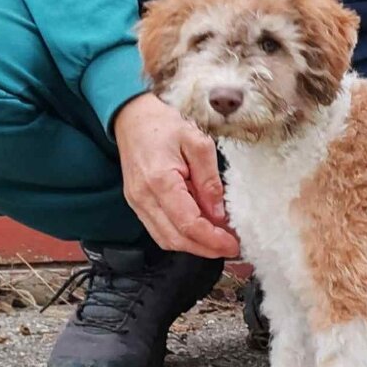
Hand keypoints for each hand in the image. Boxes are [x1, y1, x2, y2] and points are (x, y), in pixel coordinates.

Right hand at [114, 93, 239, 258]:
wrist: (133, 117)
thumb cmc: (165, 126)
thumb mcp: (198, 144)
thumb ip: (210, 181)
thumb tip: (220, 214)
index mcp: (159, 181)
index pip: (188, 224)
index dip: (213, 240)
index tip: (234, 245)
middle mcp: (143, 197)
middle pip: (176, 239)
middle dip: (206, 249)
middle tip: (231, 248)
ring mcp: (137, 203)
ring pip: (166, 239)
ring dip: (194, 246)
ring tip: (219, 242)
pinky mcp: (138, 204)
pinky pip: (160, 230)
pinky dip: (182, 236)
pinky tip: (201, 232)